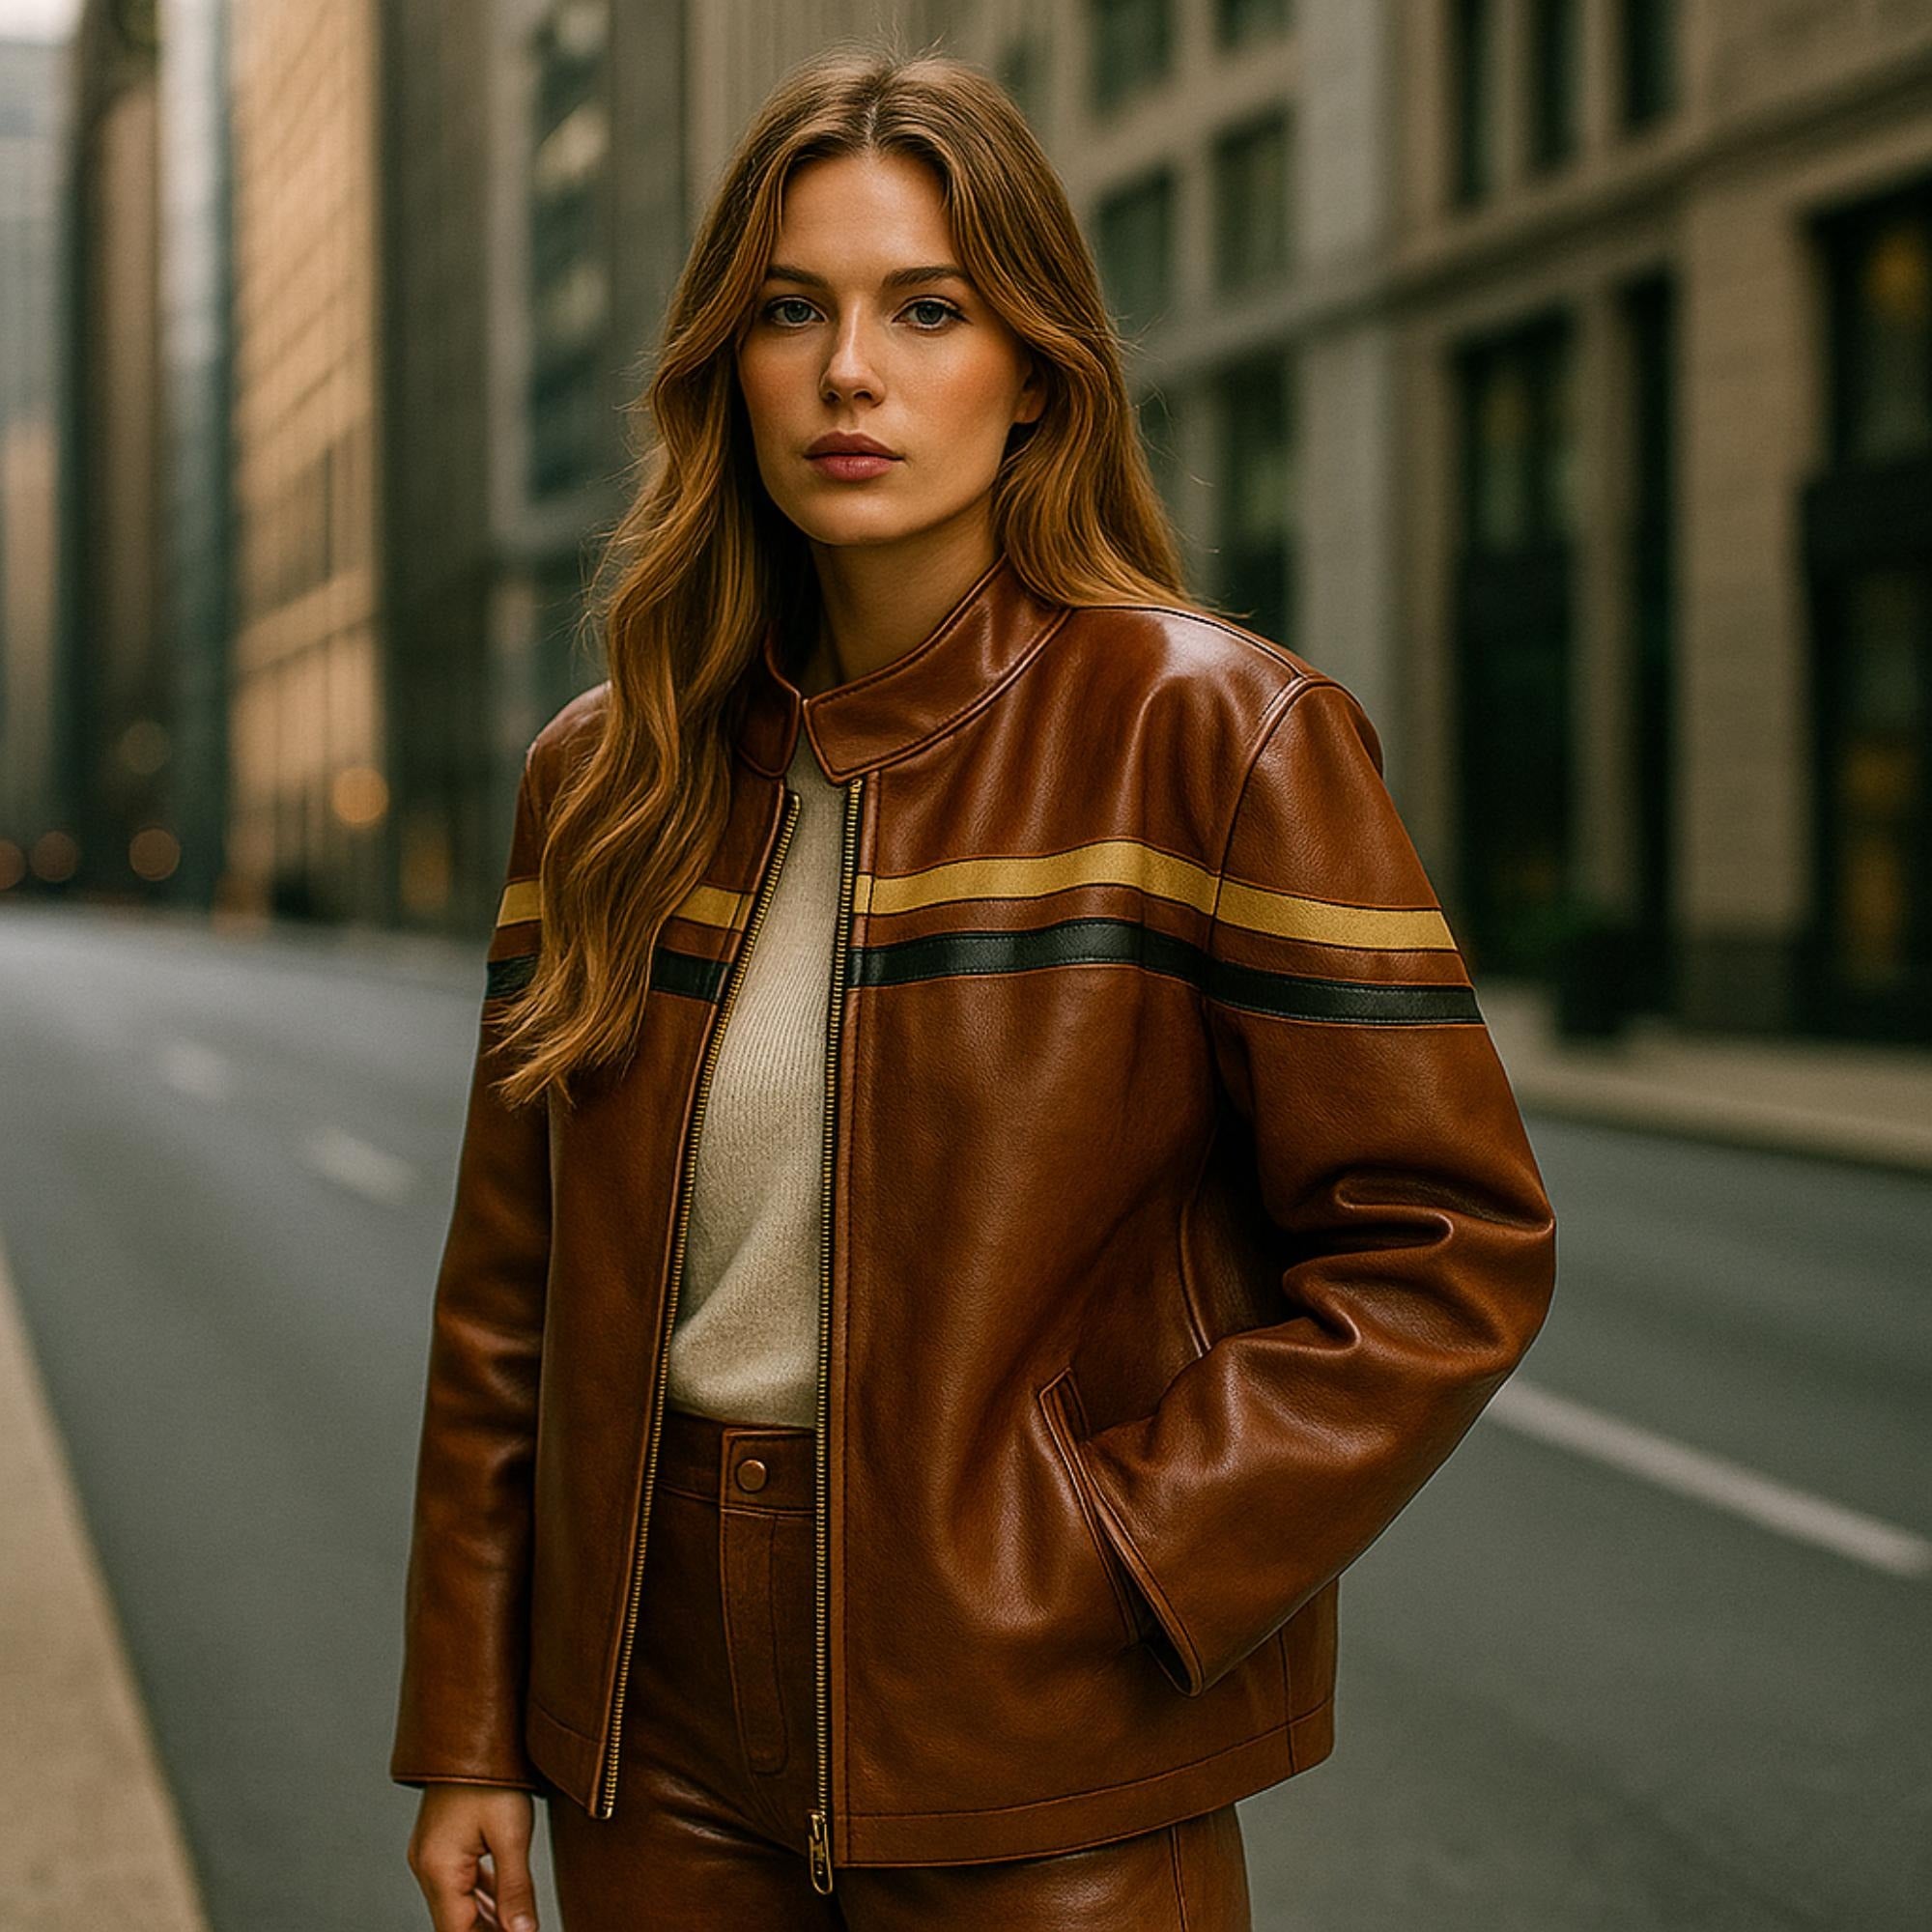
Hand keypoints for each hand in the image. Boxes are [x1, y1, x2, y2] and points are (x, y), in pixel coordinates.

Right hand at [407, 1783, 540, 1931]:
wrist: (473, 1729)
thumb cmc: (492, 1772)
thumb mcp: (513, 1834)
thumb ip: (515, 1890)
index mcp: (439, 1870)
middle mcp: (427, 1866)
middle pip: (457, 1923)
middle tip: (521, 1930)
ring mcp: (431, 1853)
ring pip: (459, 1905)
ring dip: (486, 1920)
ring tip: (517, 1926)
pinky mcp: (442, 1842)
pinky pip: (460, 1882)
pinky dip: (481, 1898)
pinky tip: (502, 1907)